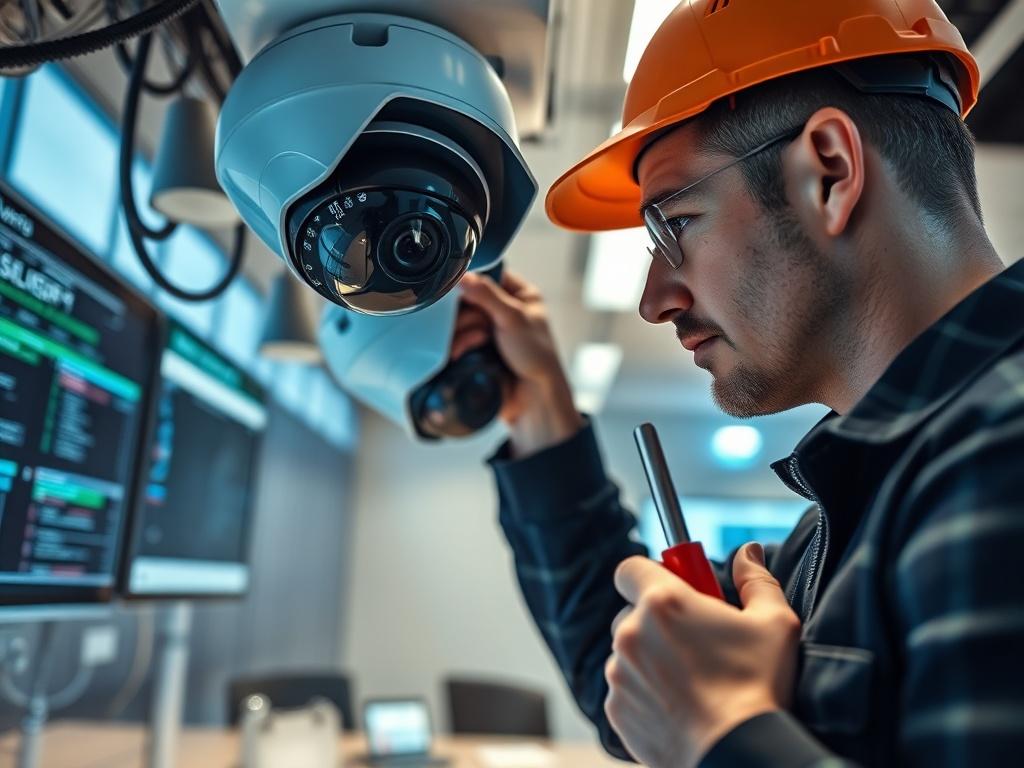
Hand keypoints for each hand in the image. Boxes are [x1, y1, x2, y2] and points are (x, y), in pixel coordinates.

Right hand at [457, 271, 583, 456]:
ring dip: (462, 333)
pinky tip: (461, 354)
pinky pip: (463, 338)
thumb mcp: (513, 318)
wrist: (533, 397)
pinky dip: (460, 345)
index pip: (491, 276)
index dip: (474, 285)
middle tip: (471, 330)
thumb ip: (487, 295)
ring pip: (465, 321)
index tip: (459, 292)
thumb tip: (463, 275)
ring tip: (467, 347)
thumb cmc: (536, 356)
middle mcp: (507, 309)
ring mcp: (494, 329)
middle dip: (467, 317)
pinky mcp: (482, 348)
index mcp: (522, 295)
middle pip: (472, 300)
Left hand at [605, 543, 800, 767]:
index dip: (650, 575)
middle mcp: (630, 633)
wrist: (739, 755)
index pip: (630, 568)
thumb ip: (756, 580)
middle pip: (631, 613)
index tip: (673, 590)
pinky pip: (626, 689)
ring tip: (691, 680)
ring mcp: (619, 673)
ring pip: (628, 653)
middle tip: (693, 640)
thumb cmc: (758, 686)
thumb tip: (749, 552)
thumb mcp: (775, 623)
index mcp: (662, 602)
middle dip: (656, 621)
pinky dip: (645, 692)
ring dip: (650, 658)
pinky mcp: (616, 709)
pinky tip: (680, 705)